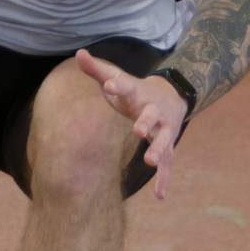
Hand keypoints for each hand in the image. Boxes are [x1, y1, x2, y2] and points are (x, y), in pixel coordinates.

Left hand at [73, 50, 188, 198]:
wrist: (171, 96)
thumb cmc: (135, 90)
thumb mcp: (118, 78)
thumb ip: (97, 70)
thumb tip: (78, 54)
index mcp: (138, 93)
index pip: (127, 87)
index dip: (119, 86)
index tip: (111, 85)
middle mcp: (153, 110)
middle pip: (151, 115)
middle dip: (145, 122)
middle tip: (138, 130)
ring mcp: (164, 129)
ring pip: (164, 140)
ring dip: (157, 149)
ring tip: (148, 160)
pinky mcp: (168, 146)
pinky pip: (168, 164)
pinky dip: (164, 179)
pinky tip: (159, 196)